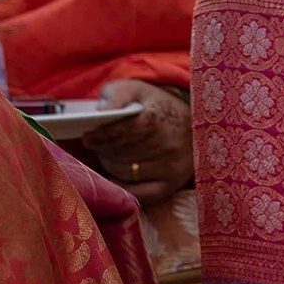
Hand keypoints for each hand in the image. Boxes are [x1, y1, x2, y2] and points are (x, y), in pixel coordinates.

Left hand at [80, 79, 192, 202]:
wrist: (194, 126)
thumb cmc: (158, 107)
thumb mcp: (138, 89)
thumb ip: (116, 94)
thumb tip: (101, 112)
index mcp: (156, 119)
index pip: (123, 133)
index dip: (102, 137)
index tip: (88, 139)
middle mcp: (166, 146)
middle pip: (121, 154)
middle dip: (104, 150)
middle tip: (100, 145)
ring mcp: (169, 169)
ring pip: (124, 173)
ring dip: (110, 166)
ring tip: (110, 155)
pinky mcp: (170, 187)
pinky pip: (137, 194)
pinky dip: (122, 187)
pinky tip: (116, 176)